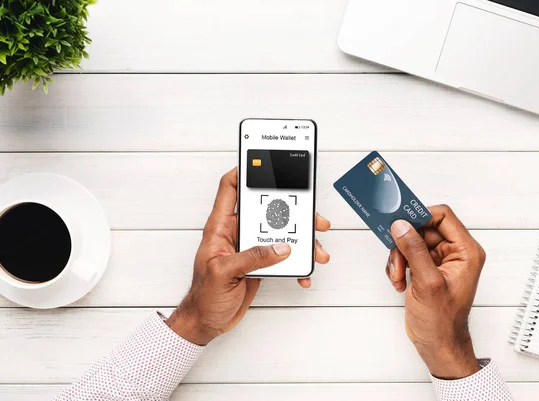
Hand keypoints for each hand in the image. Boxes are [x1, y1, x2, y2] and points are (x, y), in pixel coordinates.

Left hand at [167, 168, 330, 344]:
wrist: (206, 323)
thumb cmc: (203, 297)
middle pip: (267, 210)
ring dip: (301, 241)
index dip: (244, 171)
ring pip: (280, 234)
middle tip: (312, 217)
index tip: (263, 161)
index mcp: (220, 227)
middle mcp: (236, 233)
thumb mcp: (223, 274)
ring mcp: (250, 248)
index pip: (230, 189)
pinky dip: (296, 265)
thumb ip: (251, 258)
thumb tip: (279, 247)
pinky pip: (283, 257)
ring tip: (316, 250)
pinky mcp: (260, 264)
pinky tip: (302, 274)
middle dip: (292, 211)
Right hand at [386, 205, 485, 378]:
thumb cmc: (442, 321)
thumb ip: (414, 250)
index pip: (443, 217)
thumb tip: (401, 226)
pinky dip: (398, 266)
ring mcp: (440, 261)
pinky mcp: (427, 269)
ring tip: (399, 277)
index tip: (400, 222)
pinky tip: (400, 282)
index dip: (420, 216)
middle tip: (397, 260)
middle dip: (405, 244)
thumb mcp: (427, 282)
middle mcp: (455, 253)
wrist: (438, 345)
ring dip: (399, 258)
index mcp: (465, 252)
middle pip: (423, 229)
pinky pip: (407, 254)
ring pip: (411, 242)